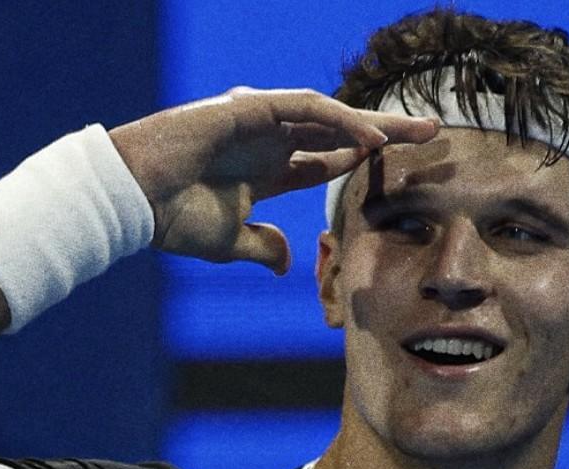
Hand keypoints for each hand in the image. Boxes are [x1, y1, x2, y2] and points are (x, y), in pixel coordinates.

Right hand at [109, 87, 438, 273]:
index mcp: (265, 171)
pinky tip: (371, 141)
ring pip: (331, 115)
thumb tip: (286, 261)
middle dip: (385, 133)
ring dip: (375, 123)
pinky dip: (342, 122)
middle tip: (433, 134)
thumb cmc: (173, 220)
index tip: (399, 170)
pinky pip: (307, 109)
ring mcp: (260, 121)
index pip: (326, 162)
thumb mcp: (231, 242)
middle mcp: (268, 141)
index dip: (361, 163)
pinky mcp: (250, 107)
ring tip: (418, 133)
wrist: (135, 201)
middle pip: (340, 132)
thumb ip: (262, 247)